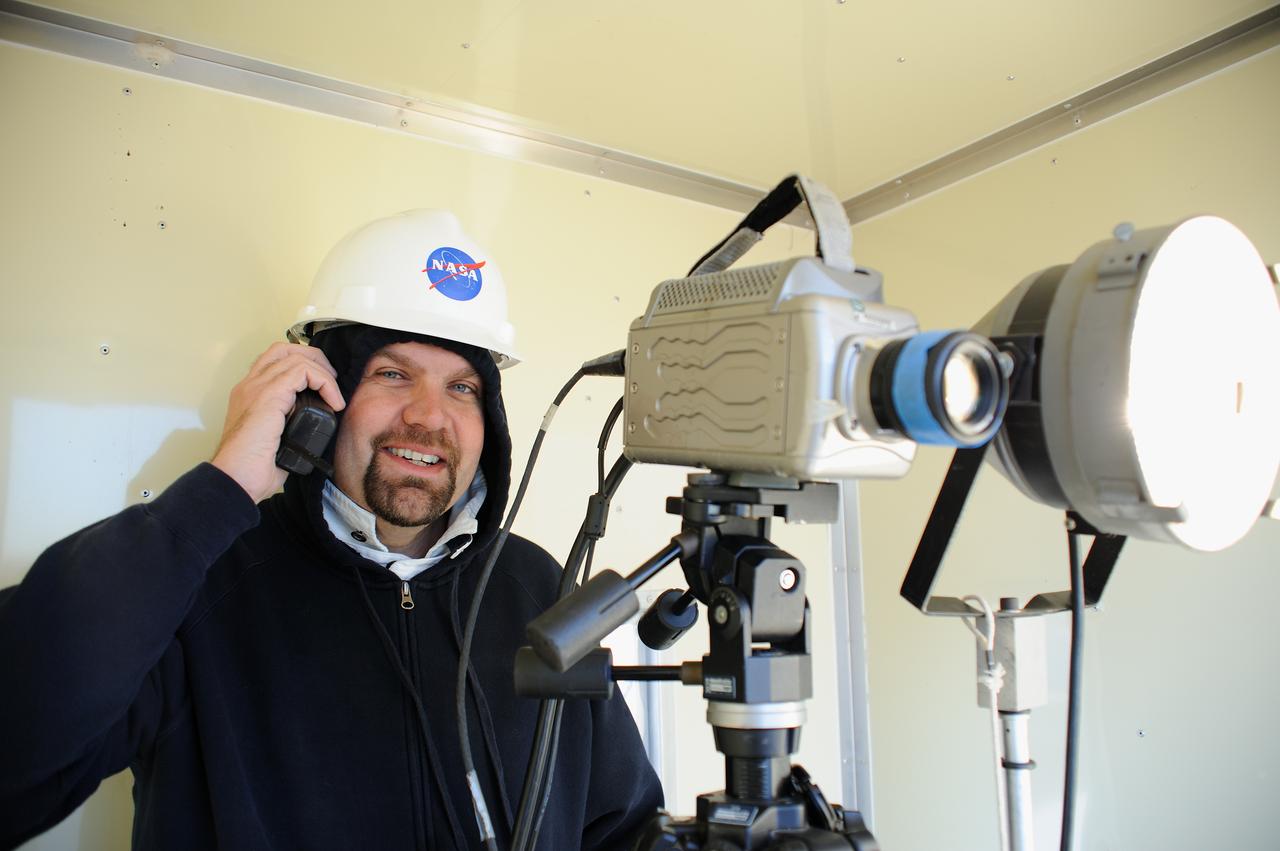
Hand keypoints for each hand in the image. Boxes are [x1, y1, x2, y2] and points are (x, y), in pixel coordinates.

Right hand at [212, 342, 345, 502]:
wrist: (235, 480)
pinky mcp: (269, 395)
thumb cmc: (251, 470)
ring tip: (335, 395)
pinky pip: (304, 371)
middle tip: (332, 382)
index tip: (323, 388)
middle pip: (284, 349)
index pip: (275, 362)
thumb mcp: (276, 442)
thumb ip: (291, 429)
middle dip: (315, 359)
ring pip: (296, 356)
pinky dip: (325, 383)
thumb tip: (314, 432)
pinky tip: (334, 403)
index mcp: (249, 396)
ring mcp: (257, 387)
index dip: (304, 366)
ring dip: (323, 372)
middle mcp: (250, 386)